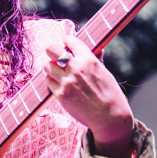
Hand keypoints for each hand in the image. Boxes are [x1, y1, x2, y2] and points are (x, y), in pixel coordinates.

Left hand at [43, 39, 135, 157]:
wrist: (109, 117)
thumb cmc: (110, 94)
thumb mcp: (105, 73)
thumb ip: (96, 60)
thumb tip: (99, 49)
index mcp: (88, 60)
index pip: (71, 41)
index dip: (66, 40)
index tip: (64, 41)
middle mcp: (76, 68)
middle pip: (52, 49)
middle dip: (52, 49)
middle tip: (53, 53)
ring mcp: (66, 81)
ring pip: (47, 65)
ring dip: (50, 65)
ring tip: (55, 69)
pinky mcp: (60, 94)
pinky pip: (48, 81)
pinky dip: (51, 79)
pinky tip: (56, 81)